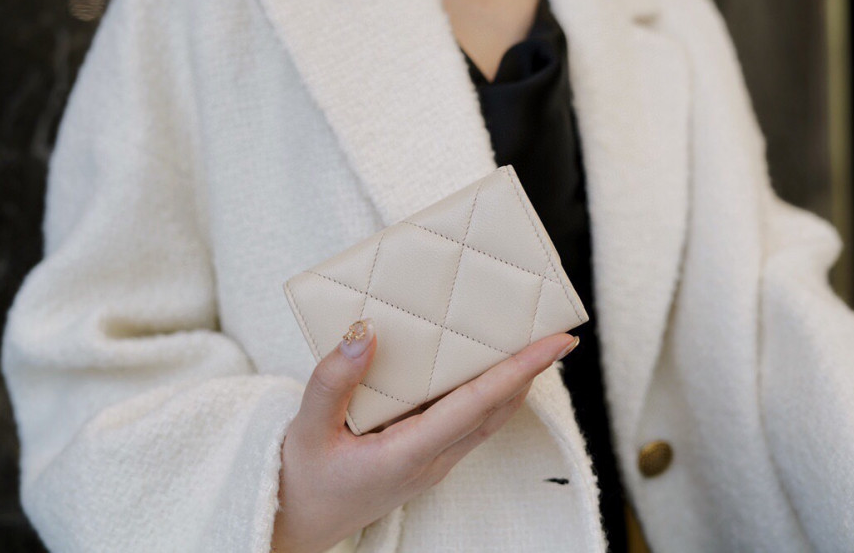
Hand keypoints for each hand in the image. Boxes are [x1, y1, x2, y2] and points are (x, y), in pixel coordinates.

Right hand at [271, 317, 579, 552]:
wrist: (296, 522)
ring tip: (531, 349)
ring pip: (487, 421)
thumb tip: (365, 331)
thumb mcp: (306, 427)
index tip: (556, 344)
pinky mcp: (425, 462)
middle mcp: (431, 461)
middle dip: (530, 373)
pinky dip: (489, 397)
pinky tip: (483, 376)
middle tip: (557, 335)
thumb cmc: (301, 478)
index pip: (477, 404)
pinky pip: (469, 425)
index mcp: (408, 453)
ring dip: (514, 385)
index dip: (519, 370)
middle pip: (495, 411)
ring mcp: (432, 464)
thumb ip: (333, 380)